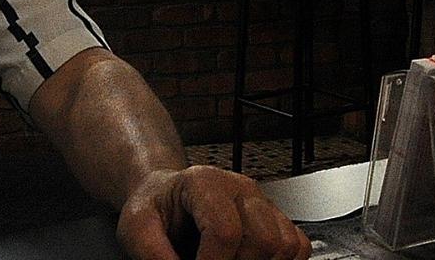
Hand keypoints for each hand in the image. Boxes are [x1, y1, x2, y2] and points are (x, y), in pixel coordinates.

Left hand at [116, 166, 309, 259]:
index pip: (225, 231)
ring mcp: (263, 204)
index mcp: (205, 182)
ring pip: (284, 245)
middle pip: (264, 239)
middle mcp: (241, 189)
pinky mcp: (277, 219)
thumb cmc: (155, 208)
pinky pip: (298, 246)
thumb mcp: (137, 226)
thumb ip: (153, 253)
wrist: (166, 196)